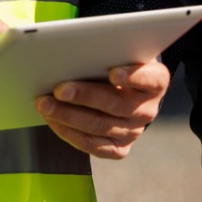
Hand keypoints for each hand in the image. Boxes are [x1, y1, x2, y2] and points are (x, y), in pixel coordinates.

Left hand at [34, 59, 169, 159]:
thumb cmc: (115, 63)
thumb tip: (72, 53)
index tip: (113, 73)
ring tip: (45, 105)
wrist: (121, 91)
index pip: (149, 78)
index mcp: (156, 81)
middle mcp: (149, 109)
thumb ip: (105, 53)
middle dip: (84, 96)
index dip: (132, 76)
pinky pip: (95, 146)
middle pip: (117, 104)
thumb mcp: (118, 53)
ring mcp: (135, 131)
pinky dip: (70, 134)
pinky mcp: (120, 149)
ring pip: (100, 126)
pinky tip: (53, 122)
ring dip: (68, 116)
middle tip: (59, 89)